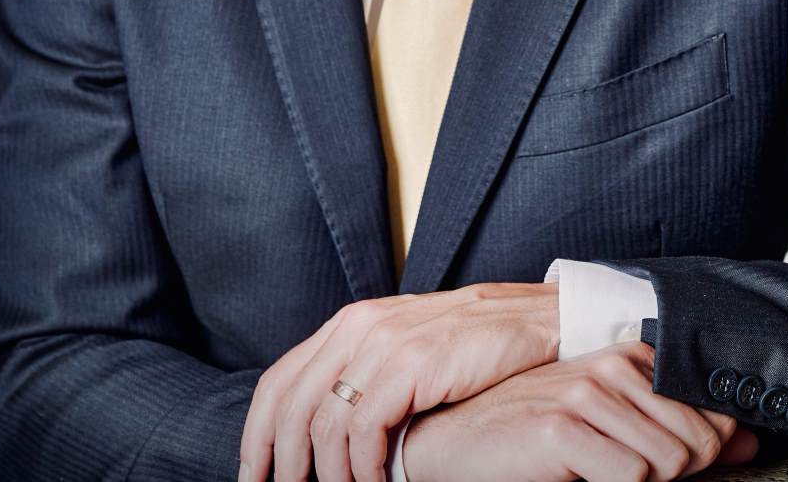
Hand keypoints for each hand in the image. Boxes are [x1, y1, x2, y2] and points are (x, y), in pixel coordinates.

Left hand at [238, 281, 559, 481]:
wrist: (533, 321)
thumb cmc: (468, 347)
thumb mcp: (403, 350)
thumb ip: (362, 374)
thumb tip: (319, 433)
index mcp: (347, 323)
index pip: (277, 383)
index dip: (255, 437)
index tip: (254, 479)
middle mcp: (357, 327)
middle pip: (288, 407)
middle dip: (280, 467)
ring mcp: (383, 342)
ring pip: (322, 426)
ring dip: (327, 477)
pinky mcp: (411, 364)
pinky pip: (362, 430)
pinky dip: (361, 470)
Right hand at [401, 340, 758, 481]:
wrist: (457, 441)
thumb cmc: (536, 438)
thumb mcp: (618, 430)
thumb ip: (685, 433)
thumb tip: (751, 443)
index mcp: (631, 358)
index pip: (714, 416)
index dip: (701, 456)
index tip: (663, 464)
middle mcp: (614, 364)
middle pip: (700, 443)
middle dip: (676, 475)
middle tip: (620, 472)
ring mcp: (589, 391)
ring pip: (670, 463)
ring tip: (597, 472)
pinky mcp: (565, 427)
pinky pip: (631, 477)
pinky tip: (575, 475)